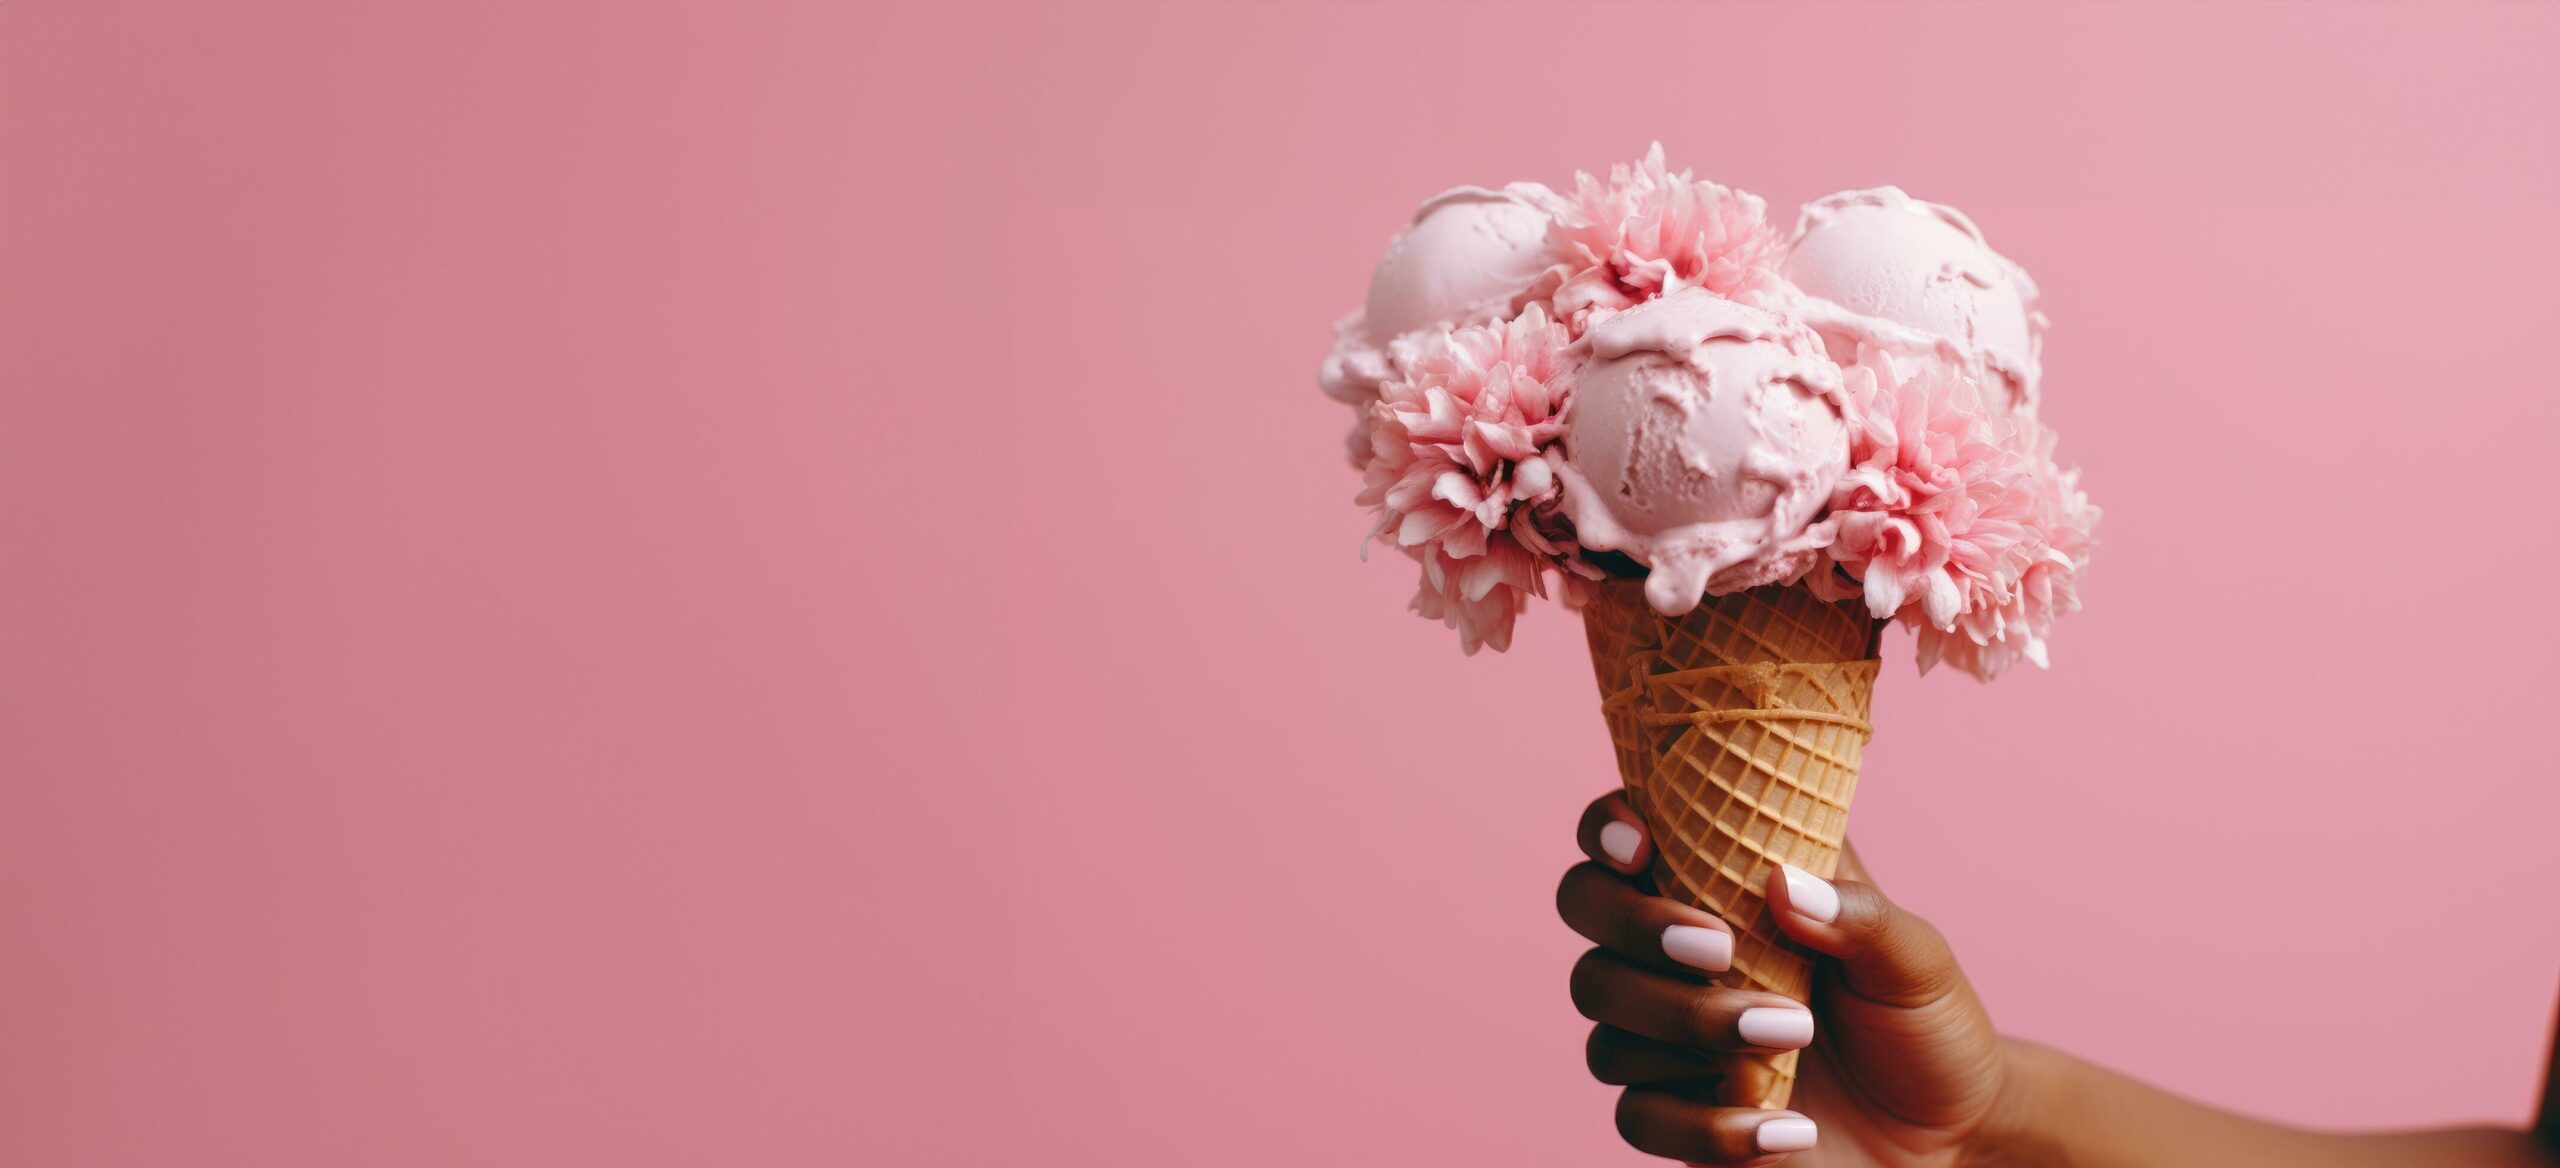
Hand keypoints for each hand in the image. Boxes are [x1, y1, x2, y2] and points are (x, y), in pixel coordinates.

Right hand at [1559, 792, 2023, 1164]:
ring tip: (1790, 1037)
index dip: (1607, 827)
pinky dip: (1705, 1124)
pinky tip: (1784, 1129)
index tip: (1641, 844)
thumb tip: (1783, 885)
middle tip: (1719, 949)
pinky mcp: (1673, 1114)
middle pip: (1584, 910)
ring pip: (1603, 1017)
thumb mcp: (1914, 959)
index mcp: (1719, 887)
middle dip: (1636, 925)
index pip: (1622, 835)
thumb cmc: (1924, 1025)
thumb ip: (1858, 915)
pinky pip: (1638, 1117)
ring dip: (1687, 1025)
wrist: (1949, 1134)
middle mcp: (1672, 953)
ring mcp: (1663, 1035)